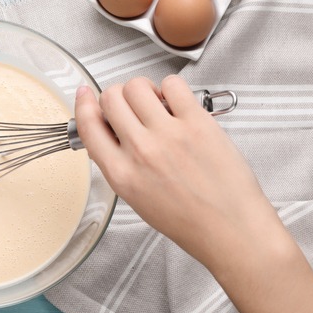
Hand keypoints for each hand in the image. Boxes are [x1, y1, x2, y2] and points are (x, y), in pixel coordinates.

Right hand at [74, 75, 273, 265]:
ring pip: (137, 86)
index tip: (86, 95)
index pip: (88, 125)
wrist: (230, 228)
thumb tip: (110, 130)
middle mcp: (141, 151)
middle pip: (111, 98)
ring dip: (142, 89)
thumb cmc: (189, 219)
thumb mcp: (136, 196)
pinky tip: (176, 104)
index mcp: (121, 174)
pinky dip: (170, 88)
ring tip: (155, 104)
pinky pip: (172, 84)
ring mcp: (169, 134)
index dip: (83, 104)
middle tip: (130, 106)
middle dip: (116, 97)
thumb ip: (118, 162)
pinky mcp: (197, 123)